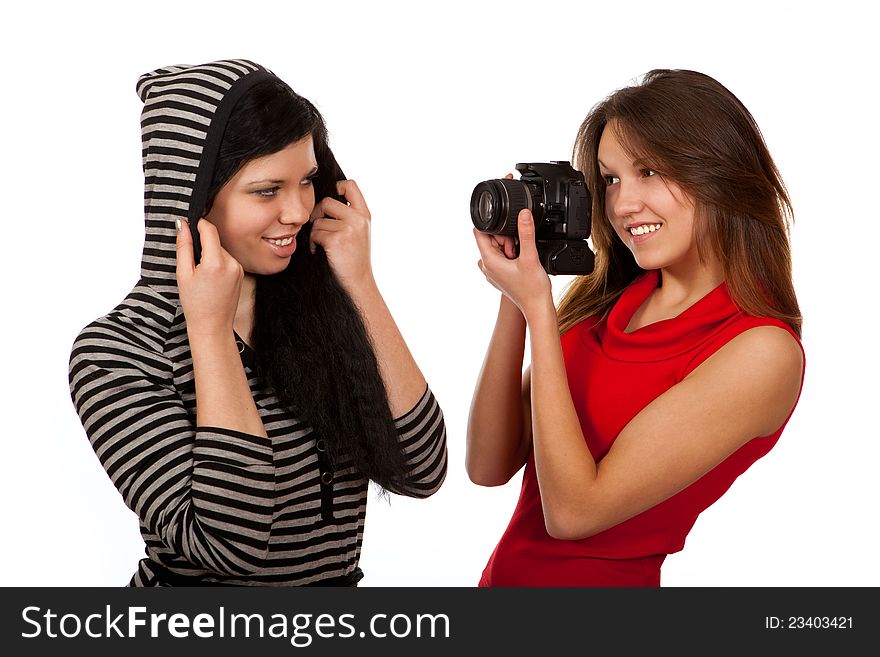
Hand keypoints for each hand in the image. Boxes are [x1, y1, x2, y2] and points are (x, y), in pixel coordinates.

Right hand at [176, 219, 242, 337]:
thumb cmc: (195, 304)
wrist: (213, 325)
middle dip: (202, 246)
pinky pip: (227, 260)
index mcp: (216, 262)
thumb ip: (183, 246)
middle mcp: (231, 263)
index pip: (210, 230)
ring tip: (201, 276)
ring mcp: (238, 268)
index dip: (199, 224)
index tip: (190, 224)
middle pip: (215, 241)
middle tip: (192, 264)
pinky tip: (211, 280)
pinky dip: (218, 264)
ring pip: (221, 250)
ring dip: (210, 255)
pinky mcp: (241, 273)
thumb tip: (182, 225)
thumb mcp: (183, 274)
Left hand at [309, 179, 374, 293]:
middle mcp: (358, 218)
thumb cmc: (354, 259)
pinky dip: (314, 244)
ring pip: (318, 221)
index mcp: (364, 214)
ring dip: (315, 234)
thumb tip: (323, 202)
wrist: (358, 282)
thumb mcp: (359, 232)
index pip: (349, 185)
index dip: (337, 188)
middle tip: (320, 230)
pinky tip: (320, 252)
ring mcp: (348, 228)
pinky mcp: (336, 240)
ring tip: (323, 246)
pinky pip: (315, 234)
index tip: (330, 203)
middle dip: (318, 216)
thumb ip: (348, 215)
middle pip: (326, 202)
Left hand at [474, 208, 551, 319]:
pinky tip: (520, 266)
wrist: (537, 306)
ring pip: (497, 248)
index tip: (510, 237)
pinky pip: (500, 258)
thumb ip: (526, 233)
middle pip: (490, 240)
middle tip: (519, 253)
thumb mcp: (530, 256)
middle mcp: (486, 266)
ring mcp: (491, 272)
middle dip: (506, 240)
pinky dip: (510, 257)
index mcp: (488, 261)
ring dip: (509, 249)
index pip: (480, 233)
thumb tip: (523, 214)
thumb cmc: (532, 288)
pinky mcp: (498, 275)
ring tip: (520, 260)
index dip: (496, 229)